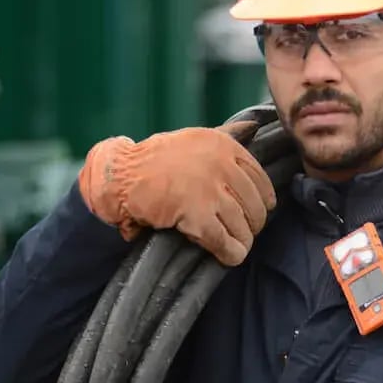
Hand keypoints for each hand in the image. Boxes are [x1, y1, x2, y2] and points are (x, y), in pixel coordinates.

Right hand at [78, 121, 276, 264]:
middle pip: (254, 205)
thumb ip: (226, 134)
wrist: (120, 176)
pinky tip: (229, 256)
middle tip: (244, 231)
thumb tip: (254, 125)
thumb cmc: (156, 159)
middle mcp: (220, 164)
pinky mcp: (195, 215)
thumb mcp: (195, 138)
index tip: (258, 210)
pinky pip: (224, 240)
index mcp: (223, 145)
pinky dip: (231, 253)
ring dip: (242, 241)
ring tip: (236, 245)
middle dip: (253, 223)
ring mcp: (209, 190)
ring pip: (242, 225)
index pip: (260, 179)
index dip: (263, 200)